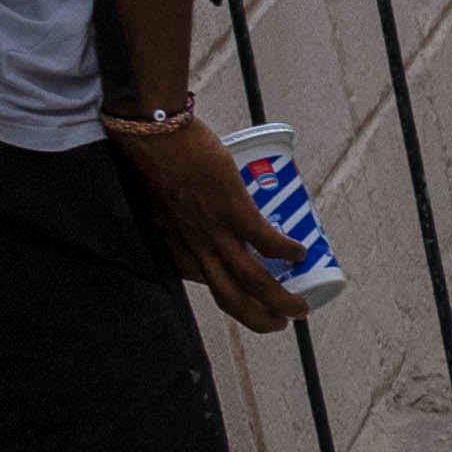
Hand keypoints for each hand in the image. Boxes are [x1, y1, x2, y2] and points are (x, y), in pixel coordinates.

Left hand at [109, 111, 304, 335]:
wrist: (151, 129)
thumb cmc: (150, 155)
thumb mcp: (156, 197)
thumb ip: (171, 210)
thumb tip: (188, 210)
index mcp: (175, 245)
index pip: (204, 284)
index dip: (231, 298)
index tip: (247, 298)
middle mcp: (194, 246)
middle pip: (231, 300)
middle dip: (260, 320)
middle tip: (280, 321)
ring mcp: (215, 231)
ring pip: (254, 283)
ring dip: (282, 302)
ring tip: (300, 308)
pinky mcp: (233, 210)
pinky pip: (268, 243)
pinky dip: (288, 252)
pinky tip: (301, 252)